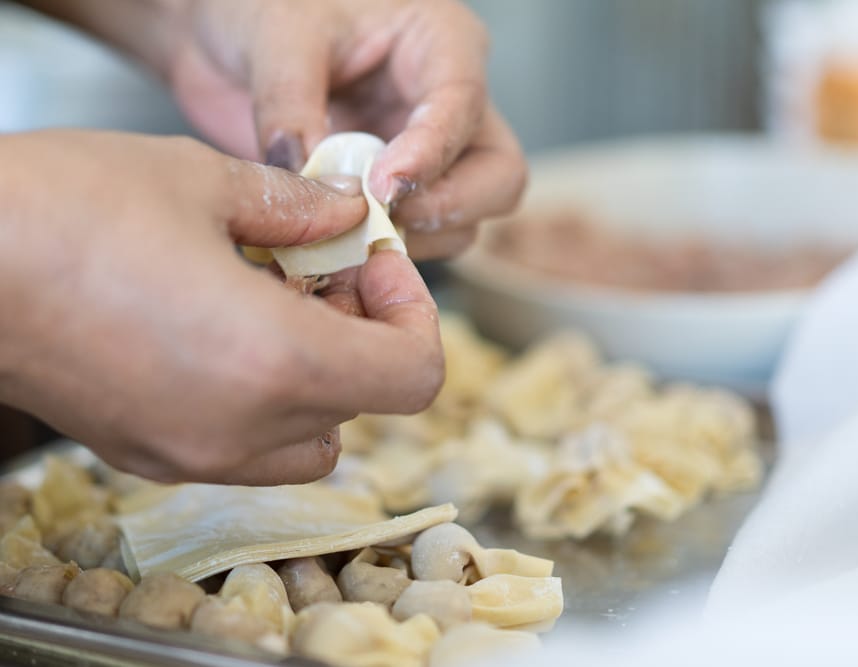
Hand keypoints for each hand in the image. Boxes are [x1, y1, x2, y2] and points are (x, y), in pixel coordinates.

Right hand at [0, 130, 443, 484]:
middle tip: (322, 267)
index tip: (374, 267)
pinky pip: (247, 444)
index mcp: (277, 364)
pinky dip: (264, 396)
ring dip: (319, 374)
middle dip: (363, 332)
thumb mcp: (199, 181)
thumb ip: (296, 208)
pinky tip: (219, 327)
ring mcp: (194, 453)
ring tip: (272, 300)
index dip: (413, 315)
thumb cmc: (60, 214)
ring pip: (312, 436)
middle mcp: (242, 431)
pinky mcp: (149, 454)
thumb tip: (345, 217)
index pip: (414, 376)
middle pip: (365, 402)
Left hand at [169, 0, 526, 259]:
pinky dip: (381, 252)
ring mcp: (430, 158)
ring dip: (413, 238)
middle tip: (379, 217)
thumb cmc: (266, 9)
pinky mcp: (398, 198)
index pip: (464, 106)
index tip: (384, 187)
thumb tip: (306, 170)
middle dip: (449, 208)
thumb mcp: (277, 36)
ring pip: (465, 221)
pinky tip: (336, 243)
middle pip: (499, 178)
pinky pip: (416, 241)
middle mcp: (451, 106)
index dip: (432, 153)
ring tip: (346, 231)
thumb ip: (290, 101)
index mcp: (441, 43)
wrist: (225, 42)